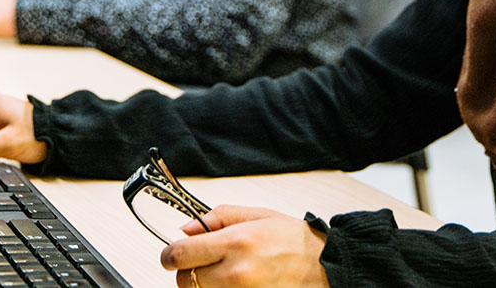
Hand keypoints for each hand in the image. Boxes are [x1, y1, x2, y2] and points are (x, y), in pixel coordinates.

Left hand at [160, 206, 329, 287]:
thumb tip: (187, 228)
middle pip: (184, 280)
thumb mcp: (258, 215)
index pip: (181, 254)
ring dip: (204, 285)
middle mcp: (236, 273)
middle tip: (205, 263)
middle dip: (188, 271)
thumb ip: (219, 217)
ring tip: (224, 274)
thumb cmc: (296, 242)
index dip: (170, 255)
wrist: (325, 267)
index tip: (171, 255)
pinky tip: (234, 284)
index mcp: (237, 242)